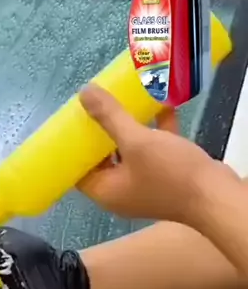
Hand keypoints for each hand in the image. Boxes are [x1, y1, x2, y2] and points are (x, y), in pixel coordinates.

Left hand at [76, 83, 233, 224]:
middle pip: (105, 159)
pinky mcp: (167, 178)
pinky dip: (156, 132)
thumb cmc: (169, 173)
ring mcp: (145, 186)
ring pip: (131, 154)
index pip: (79, 171)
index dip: (75, 147)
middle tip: (97, 106)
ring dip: (131, 129)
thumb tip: (84, 94)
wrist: (215, 195)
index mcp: (106, 191)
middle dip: (103, 132)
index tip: (74, 123)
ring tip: (125, 101)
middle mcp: (122, 192)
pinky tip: (161, 105)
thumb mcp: (136, 141)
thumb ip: (110, 117)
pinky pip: (155, 152)